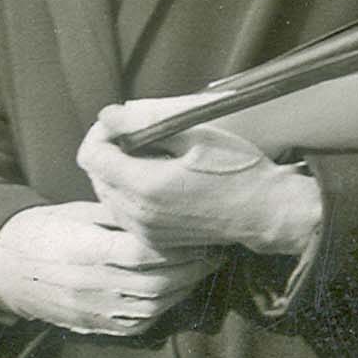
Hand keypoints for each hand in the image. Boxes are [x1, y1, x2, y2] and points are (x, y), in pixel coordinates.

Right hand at [0, 201, 212, 341]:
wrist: (5, 269)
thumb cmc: (45, 231)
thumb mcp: (77, 212)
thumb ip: (118, 215)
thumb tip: (162, 210)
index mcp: (84, 250)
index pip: (144, 252)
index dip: (178, 245)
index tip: (200, 233)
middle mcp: (90, 285)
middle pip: (156, 282)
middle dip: (192, 268)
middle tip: (214, 251)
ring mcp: (93, 310)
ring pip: (153, 306)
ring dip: (183, 289)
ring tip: (202, 270)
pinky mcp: (94, 326)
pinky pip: (139, 325)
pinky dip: (164, 309)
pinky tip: (176, 291)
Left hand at [80, 113, 316, 267]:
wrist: (266, 212)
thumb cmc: (238, 169)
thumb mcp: (195, 134)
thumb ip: (145, 123)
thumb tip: (108, 115)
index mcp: (146, 186)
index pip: (91, 156)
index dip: (100, 133)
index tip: (119, 124)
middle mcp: (139, 214)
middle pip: (96, 176)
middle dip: (109, 152)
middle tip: (137, 137)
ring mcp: (147, 232)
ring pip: (108, 197)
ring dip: (118, 174)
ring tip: (150, 158)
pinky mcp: (157, 242)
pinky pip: (125, 215)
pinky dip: (130, 195)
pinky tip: (157, 182)